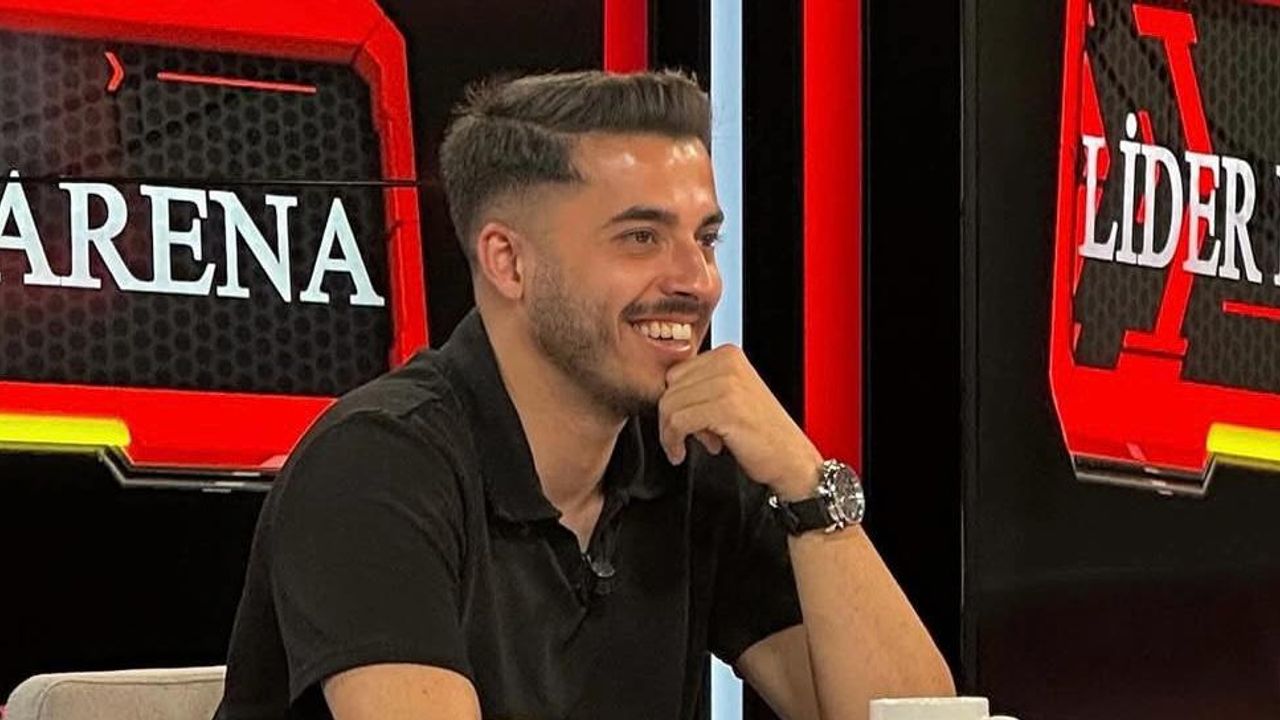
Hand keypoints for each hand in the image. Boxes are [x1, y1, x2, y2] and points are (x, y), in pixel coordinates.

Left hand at [659, 345, 822, 498]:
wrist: (791, 459)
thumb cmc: (761, 433)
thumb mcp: (730, 396)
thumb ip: (702, 386)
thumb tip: (664, 394)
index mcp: (728, 354)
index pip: (675, 372)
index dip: (676, 402)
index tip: (689, 423)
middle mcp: (728, 363)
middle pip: (668, 387)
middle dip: (672, 417)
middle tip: (692, 436)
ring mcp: (727, 384)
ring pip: (669, 405)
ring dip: (671, 433)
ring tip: (689, 445)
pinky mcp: (724, 408)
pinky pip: (677, 422)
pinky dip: (673, 442)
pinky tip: (681, 453)